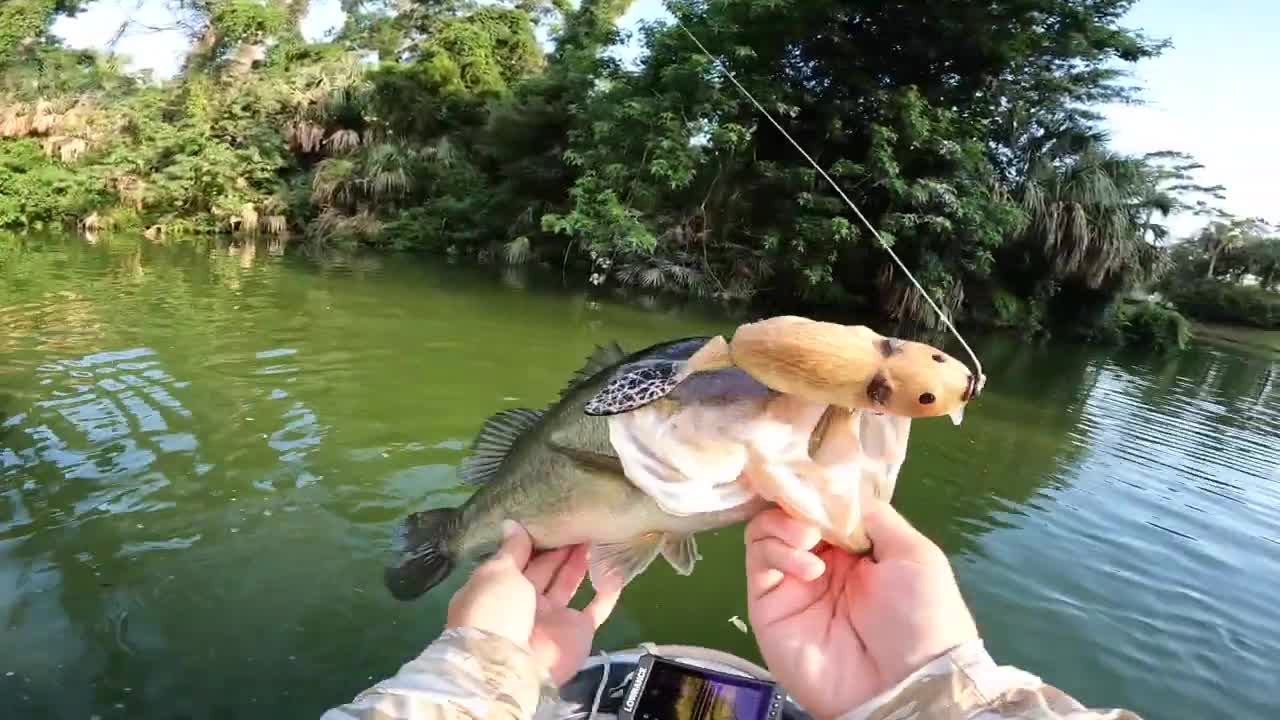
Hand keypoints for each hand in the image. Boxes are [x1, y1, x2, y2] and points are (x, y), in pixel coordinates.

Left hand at [446, 520, 620, 684]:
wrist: (510, 665)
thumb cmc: (494, 610)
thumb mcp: (496, 572)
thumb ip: (511, 549)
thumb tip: (512, 524)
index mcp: (497, 588)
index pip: (515, 560)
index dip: (530, 540)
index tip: (547, 517)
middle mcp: (523, 602)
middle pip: (544, 570)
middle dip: (558, 547)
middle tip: (577, 521)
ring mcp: (552, 618)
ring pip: (568, 584)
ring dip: (579, 562)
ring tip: (594, 534)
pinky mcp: (577, 632)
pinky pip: (596, 608)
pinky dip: (608, 592)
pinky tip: (618, 569)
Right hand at [745, 501, 977, 719]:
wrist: (906, 683)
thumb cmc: (922, 615)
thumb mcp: (915, 554)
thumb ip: (874, 516)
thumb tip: (836, 490)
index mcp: (856, 548)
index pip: (822, 505)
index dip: (818, 488)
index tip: (817, 475)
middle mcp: (821, 561)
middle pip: (789, 513)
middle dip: (797, 501)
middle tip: (811, 509)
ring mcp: (792, 584)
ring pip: (765, 531)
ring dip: (785, 524)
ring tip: (809, 538)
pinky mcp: (769, 606)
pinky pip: (759, 562)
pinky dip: (779, 551)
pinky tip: (809, 565)